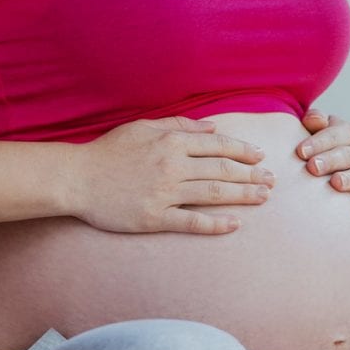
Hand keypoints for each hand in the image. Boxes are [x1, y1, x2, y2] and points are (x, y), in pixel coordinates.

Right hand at [67, 116, 275, 233]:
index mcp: (171, 143)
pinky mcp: (154, 217)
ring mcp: (165, 193)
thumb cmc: (110, 150)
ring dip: (243, 195)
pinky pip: (191, 221)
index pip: (217, 145)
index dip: (243, 151)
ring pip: (213, 193)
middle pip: (222, 170)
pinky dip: (215, 223)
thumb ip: (179, 124)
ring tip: (264, 197)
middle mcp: (173, 166)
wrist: (78, 178)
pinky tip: (235, 224)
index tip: (260, 156)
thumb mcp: (143, 127)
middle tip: (272, 180)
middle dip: (251, 174)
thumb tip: (213, 127)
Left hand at [296, 108, 349, 216]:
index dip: (320, 140)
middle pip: (349, 154)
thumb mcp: (310, 131)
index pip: (339, 132)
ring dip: (349, 178)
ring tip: (335, 182)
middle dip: (331, 160)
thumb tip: (313, 119)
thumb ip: (313, 121)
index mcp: (346, 134)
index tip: (300, 151)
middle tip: (312, 166)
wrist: (314, 172)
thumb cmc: (309, 148)